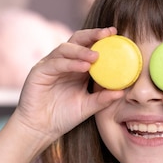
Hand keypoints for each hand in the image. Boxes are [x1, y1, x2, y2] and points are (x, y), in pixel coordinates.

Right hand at [13, 27, 124, 143]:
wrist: (40, 129)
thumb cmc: (63, 117)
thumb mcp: (87, 107)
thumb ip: (103, 99)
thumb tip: (122, 92)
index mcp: (76, 68)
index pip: (89, 46)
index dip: (101, 39)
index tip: (116, 33)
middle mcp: (63, 63)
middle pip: (77, 40)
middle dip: (92, 35)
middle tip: (108, 34)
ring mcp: (50, 65)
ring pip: (65, 49)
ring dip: (81, 51)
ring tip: (96, 56)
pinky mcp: (39, 72)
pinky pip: (56, 63)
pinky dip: (70, 63)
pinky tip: (83, 67)